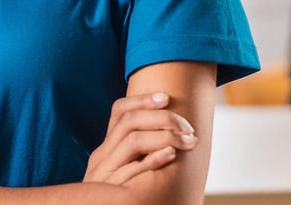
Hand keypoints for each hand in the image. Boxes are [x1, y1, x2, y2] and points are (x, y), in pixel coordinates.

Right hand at [83, 92, 197, 185]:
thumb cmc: (113, 200)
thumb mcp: (118, 174)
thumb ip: (134, 156)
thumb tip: (165, 135)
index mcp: (105, 148)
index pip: (118, 111)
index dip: (142, 100)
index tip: (166, 96)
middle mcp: (103, 156)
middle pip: (129, 122)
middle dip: (161, 118)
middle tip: (188, 126)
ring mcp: (106, 173)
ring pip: (132, 141)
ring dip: (164, 136)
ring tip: (188, 140)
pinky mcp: (113, 192)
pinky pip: (133, 171)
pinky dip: (153, 159)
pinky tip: (171, 155)